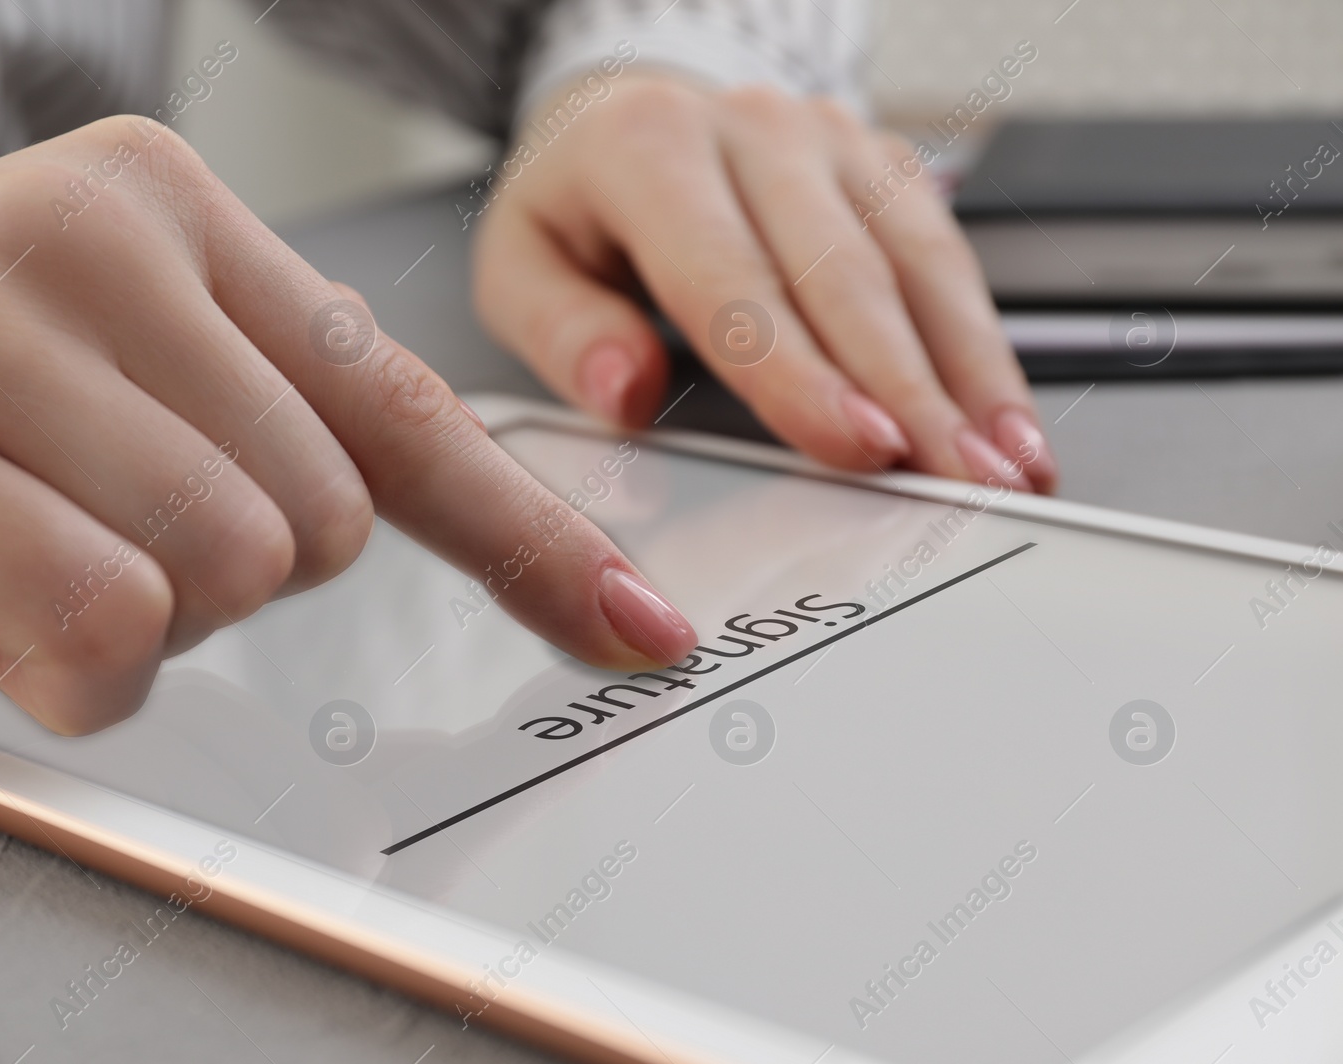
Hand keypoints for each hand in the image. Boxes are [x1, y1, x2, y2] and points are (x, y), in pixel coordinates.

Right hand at [0, 116, 695, 733]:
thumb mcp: (93, 348)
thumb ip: (252, 408)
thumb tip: (416, 513)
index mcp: (161, 203)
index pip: (398, 403)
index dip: (530, 532)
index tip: (634, 623)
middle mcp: (87, 234)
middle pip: (324, 519)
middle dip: (226, 576)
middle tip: (86, 525)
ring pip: (228, 573)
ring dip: (134, 623)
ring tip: (12, 549)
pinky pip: (101, 627)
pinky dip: (61, 669)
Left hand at [472, 73, 1056, 493]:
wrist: (624, 115)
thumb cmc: (578, 209)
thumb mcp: (521, 267)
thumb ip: (562, 333)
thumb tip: (624, 392)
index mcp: (649, 148)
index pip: (730, 276)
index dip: (800, 371)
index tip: (856, 446)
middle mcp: (753, 129)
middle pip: (844, 275)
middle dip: (911, 392)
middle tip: (956, 482)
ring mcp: (830, 141)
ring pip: (916, 265)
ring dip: (969, 377)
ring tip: (1007, 468)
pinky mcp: (882, 166)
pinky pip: (947, 258)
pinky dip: (982, 348)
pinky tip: (1007, 419)